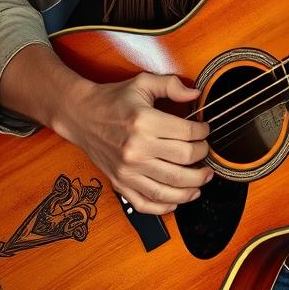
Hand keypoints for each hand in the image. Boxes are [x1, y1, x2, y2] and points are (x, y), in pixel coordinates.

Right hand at [54, 73, 212, 215]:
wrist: (81, 115)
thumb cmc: (113, 99)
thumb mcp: (143, 83)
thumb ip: (171, 85)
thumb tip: (195, 93)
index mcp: (144, 122)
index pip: (186, 133)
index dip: (202, 132)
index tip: (205, 131)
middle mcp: (136, 149)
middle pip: (183, 161)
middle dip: (202, 158)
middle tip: (207, 154)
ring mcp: (127, 170)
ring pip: (168, 187)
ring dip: (191, 187)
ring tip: (202, 181)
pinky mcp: (119, 183)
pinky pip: (144, 203)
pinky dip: (163, 207)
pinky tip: (176, 202)